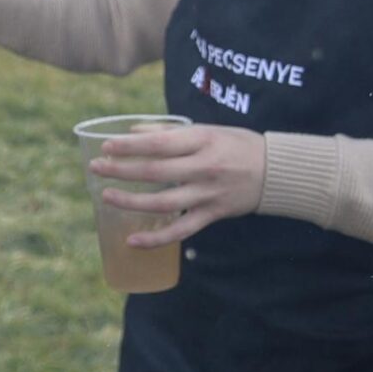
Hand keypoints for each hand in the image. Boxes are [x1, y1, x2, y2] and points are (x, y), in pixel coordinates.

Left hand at [90, 123, 266, 246]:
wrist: (276, 171)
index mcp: (203, 141)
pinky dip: (156, 239)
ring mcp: (208, 194)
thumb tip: (133, 131)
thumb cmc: (237, 145)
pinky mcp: (213, 215)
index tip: (106, 147)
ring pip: (163, 203)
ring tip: (106, 197)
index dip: (130, 146)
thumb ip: (169, 132)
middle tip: (96, 168)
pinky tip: (132, 241)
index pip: (159, 144)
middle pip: (155, 172)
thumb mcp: (207, 130)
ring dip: (131, 201)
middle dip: (121, 170)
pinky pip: (181, 230)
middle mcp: (204, 168)